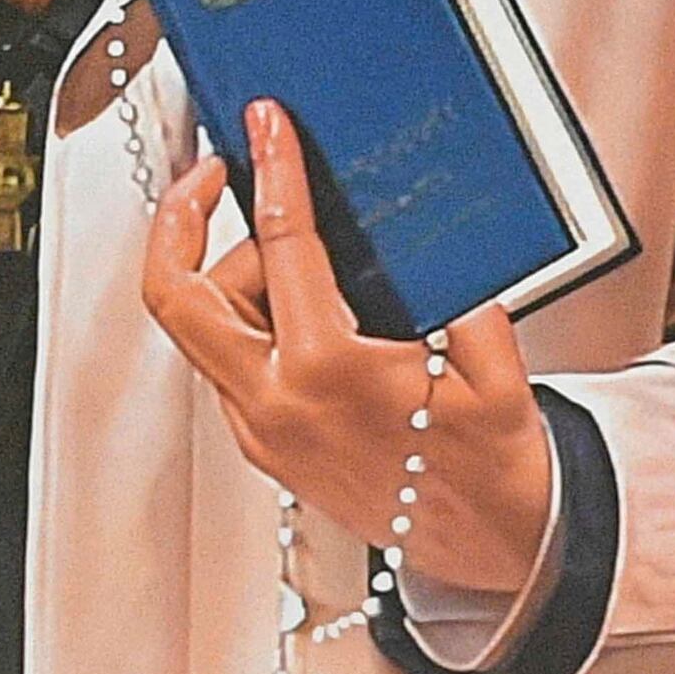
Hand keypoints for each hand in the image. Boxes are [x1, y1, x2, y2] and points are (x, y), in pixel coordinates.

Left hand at [143, 96, 556, 600]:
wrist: (494, 545)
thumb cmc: (494, 465)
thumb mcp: (491, 359)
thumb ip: (455, 289)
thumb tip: (418, 235)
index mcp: (329, 373)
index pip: (280, 246)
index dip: (271, 171)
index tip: (264, 128)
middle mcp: (277, 405)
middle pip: (179, 296)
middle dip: (182, 222)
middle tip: (214, 176)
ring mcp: (261, 430)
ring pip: (202, 329)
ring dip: (227, 275)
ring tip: (290, 251)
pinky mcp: (265, 445)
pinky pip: (227, 362)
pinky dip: (244, 318)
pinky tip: (293, 299)